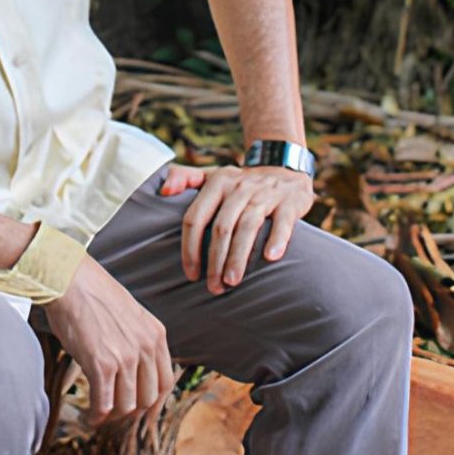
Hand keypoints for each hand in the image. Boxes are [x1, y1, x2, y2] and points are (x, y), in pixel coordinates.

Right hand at [43, 256, 173, 429]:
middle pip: (148, 398)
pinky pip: (105, 402)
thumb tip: (132, 366)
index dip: (154, 403)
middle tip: (116, 415)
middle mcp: (145, 347)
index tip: (141, 411)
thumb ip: (137, 339)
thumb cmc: (91, 294)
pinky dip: (98, 415)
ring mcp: (125, 357)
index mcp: (155, 334)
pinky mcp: (101, 364)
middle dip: (132, 412)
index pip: (166, 382)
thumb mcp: (128, 314)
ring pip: (127, 405)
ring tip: (100, 417)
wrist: (69, 280)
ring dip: (113, 417)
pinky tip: (91, 417)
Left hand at [160, 161, 314, 294]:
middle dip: (215, 260)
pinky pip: (282, 222)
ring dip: (238, 256)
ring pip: (248, 226)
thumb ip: (185, 178)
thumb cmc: (240, 183)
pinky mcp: (290, 202)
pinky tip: (270, 258)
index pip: (196, 218)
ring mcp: (266, 194)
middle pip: (221, 227)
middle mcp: (239, 187)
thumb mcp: (213, 176)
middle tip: (213, 287)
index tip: (191, 274)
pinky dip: (277, 239)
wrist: (284, 167)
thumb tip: (163, 191)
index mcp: (217, 182)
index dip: (190, 248)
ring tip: (232, 281)